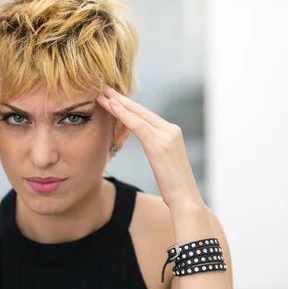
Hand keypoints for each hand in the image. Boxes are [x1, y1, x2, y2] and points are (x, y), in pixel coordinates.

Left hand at [97, 86, 203, 212]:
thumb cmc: (173, 187)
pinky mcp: (160, 144)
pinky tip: (112, 106)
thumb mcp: (164, 163)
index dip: (128, 105)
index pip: (146, 115)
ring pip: (138, 114)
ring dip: (118, 103)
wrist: (186, 200)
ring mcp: (167, 135)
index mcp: (172, 133)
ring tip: (102, 94)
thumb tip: (148, 146)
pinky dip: (124, 114)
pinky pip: (138, 124)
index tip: (113, 97)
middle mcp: (171, 130)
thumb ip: (156, 149)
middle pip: (141, 110)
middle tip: (104, 88)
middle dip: (121, 98)